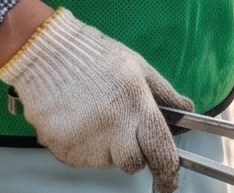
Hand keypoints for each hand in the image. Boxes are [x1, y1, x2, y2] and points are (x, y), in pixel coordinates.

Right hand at [0, 8, 190, 192]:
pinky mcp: (61, 149)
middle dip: (131, 153)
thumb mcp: (138, 68)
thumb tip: (187, 110)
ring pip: (104, 162)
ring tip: (93, 115)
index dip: (168, 171)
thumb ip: (164, 94)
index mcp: (137, 108)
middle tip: (120, 129)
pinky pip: (78, 159)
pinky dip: (81, 146)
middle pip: (132, 164)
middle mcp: (113, 130)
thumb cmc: (95, 56)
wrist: (47, 53)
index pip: (160, 152)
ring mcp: (85, 142)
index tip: (168, 181)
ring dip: (104, 148)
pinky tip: (77, 120)